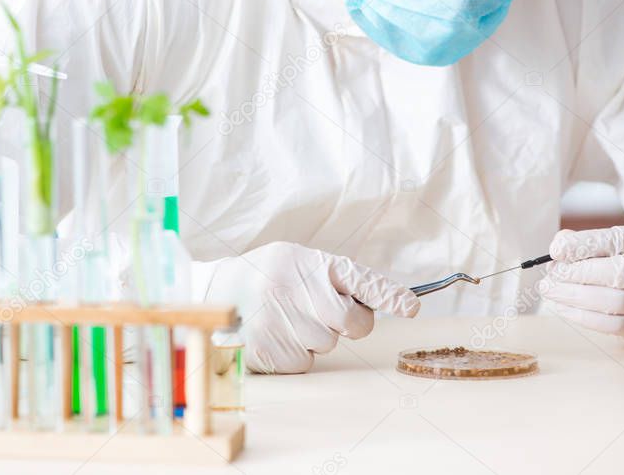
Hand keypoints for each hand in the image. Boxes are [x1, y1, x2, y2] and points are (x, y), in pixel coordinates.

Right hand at [201, 242, 419, 373]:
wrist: (212, 296)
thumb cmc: (264, 277)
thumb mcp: (296, 262)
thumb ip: (333, 278)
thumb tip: (376, 302)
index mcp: (308, 264)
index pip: (360, 278)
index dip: (388, 294)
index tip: (411, 307)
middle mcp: (297, 291)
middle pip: (352, 322)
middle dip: (348, 323)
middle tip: (322, 313)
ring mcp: (284, 323)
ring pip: (327, 344)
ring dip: (313, 337)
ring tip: (284, 318)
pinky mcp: (272, 352)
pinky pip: (304, 362)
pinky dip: (293, 353)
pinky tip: (273, 334)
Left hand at [540, 223, 623, 348]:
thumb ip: (594, 239)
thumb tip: (559, 248)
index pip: (618, 242)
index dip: (584, 247)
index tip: (555, 251)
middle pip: (617, 278)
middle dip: (574, 278)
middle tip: (547, 278)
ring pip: (615, 309)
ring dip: (575, 302)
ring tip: (551, 293)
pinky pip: (618, 330)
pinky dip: (587, 320)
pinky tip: (567, 309)